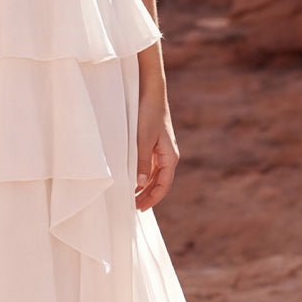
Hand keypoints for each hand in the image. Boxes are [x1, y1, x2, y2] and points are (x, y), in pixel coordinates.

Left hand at [135, 92, 179, 210]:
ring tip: (132, 197)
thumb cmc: (148, 114)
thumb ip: (142, 162)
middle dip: (148, 196)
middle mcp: (168, 156)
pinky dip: (143, 176)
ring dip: (145, 187)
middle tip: (133, 208)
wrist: (150, 92)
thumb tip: (141, 183)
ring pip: (155, 176)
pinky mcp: (154, 145)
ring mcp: (162, 151)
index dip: (152, 199)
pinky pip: (150, 166)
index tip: (139, 208)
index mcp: (170, 157)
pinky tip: (132, 180)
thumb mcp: (142, 140)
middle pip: (160, 183)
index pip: (163, 186)